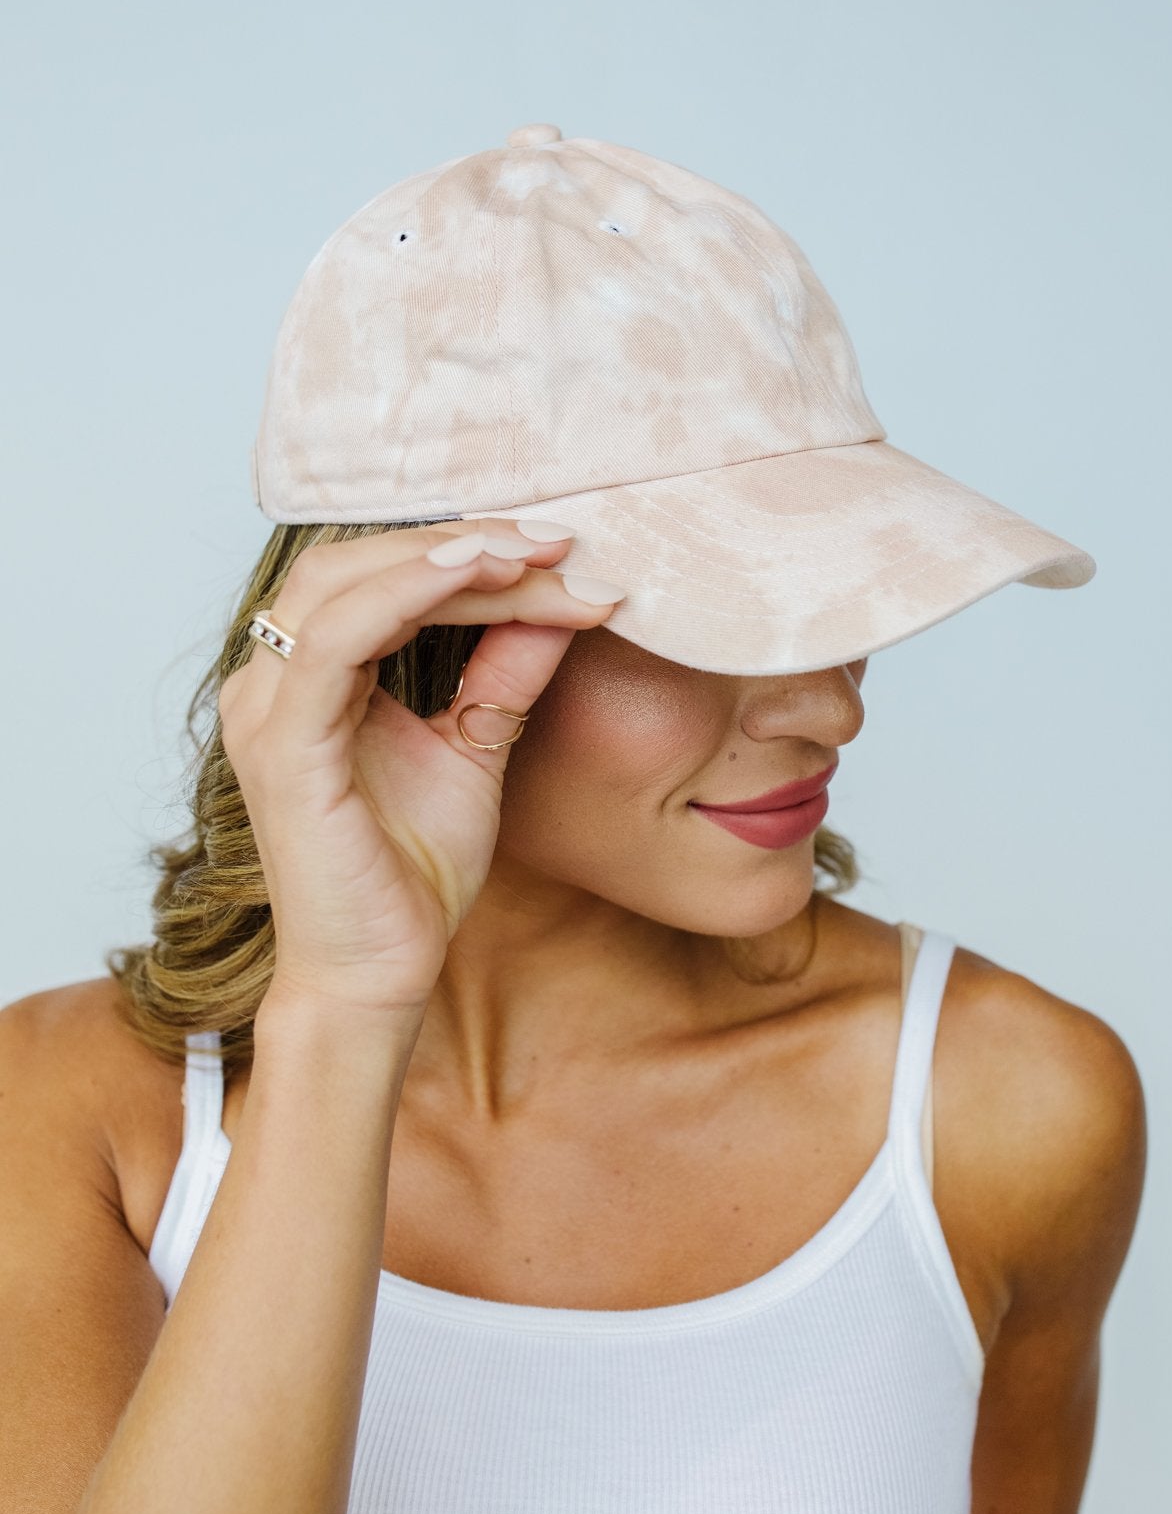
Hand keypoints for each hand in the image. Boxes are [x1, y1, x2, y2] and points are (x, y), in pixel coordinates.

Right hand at [216, 522, 623, 1026]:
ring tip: (528, 553)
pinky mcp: (285, 746)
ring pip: (342, 585)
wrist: (382, 973)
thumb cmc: (413, 873)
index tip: (561, 550)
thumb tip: (562, 599)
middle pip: (354, 562)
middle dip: (460, 542)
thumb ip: (504, 674)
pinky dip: (402, 595)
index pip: (377, 578)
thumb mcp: (475, 749)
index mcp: (308, 678)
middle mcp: (271, 682)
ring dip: (441, 559)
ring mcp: (268, 711)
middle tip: (554, 541)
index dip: (467, 553)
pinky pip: (334, 642)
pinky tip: (472, 576)